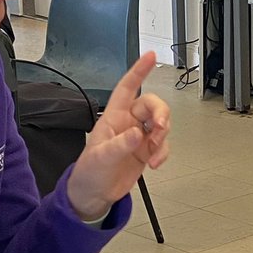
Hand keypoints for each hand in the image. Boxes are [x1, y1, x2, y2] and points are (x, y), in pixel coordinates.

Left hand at [66, 52, 168, 220]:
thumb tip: (137, 134)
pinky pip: (163, 144)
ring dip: (163, 134)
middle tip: (160, 126)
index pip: (127, 87)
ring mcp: (138, 137)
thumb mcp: (100, 158)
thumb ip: (119, 145)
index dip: (139, 71)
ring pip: (160, 123)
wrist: (94, 195)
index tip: (150, 57)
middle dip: (160, 113)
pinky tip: (155, 163)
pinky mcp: (146, 151)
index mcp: (113, 116)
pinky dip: (164, 152)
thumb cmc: (89, 172)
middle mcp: (128, 123)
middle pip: (151, 105)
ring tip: (154, 149)